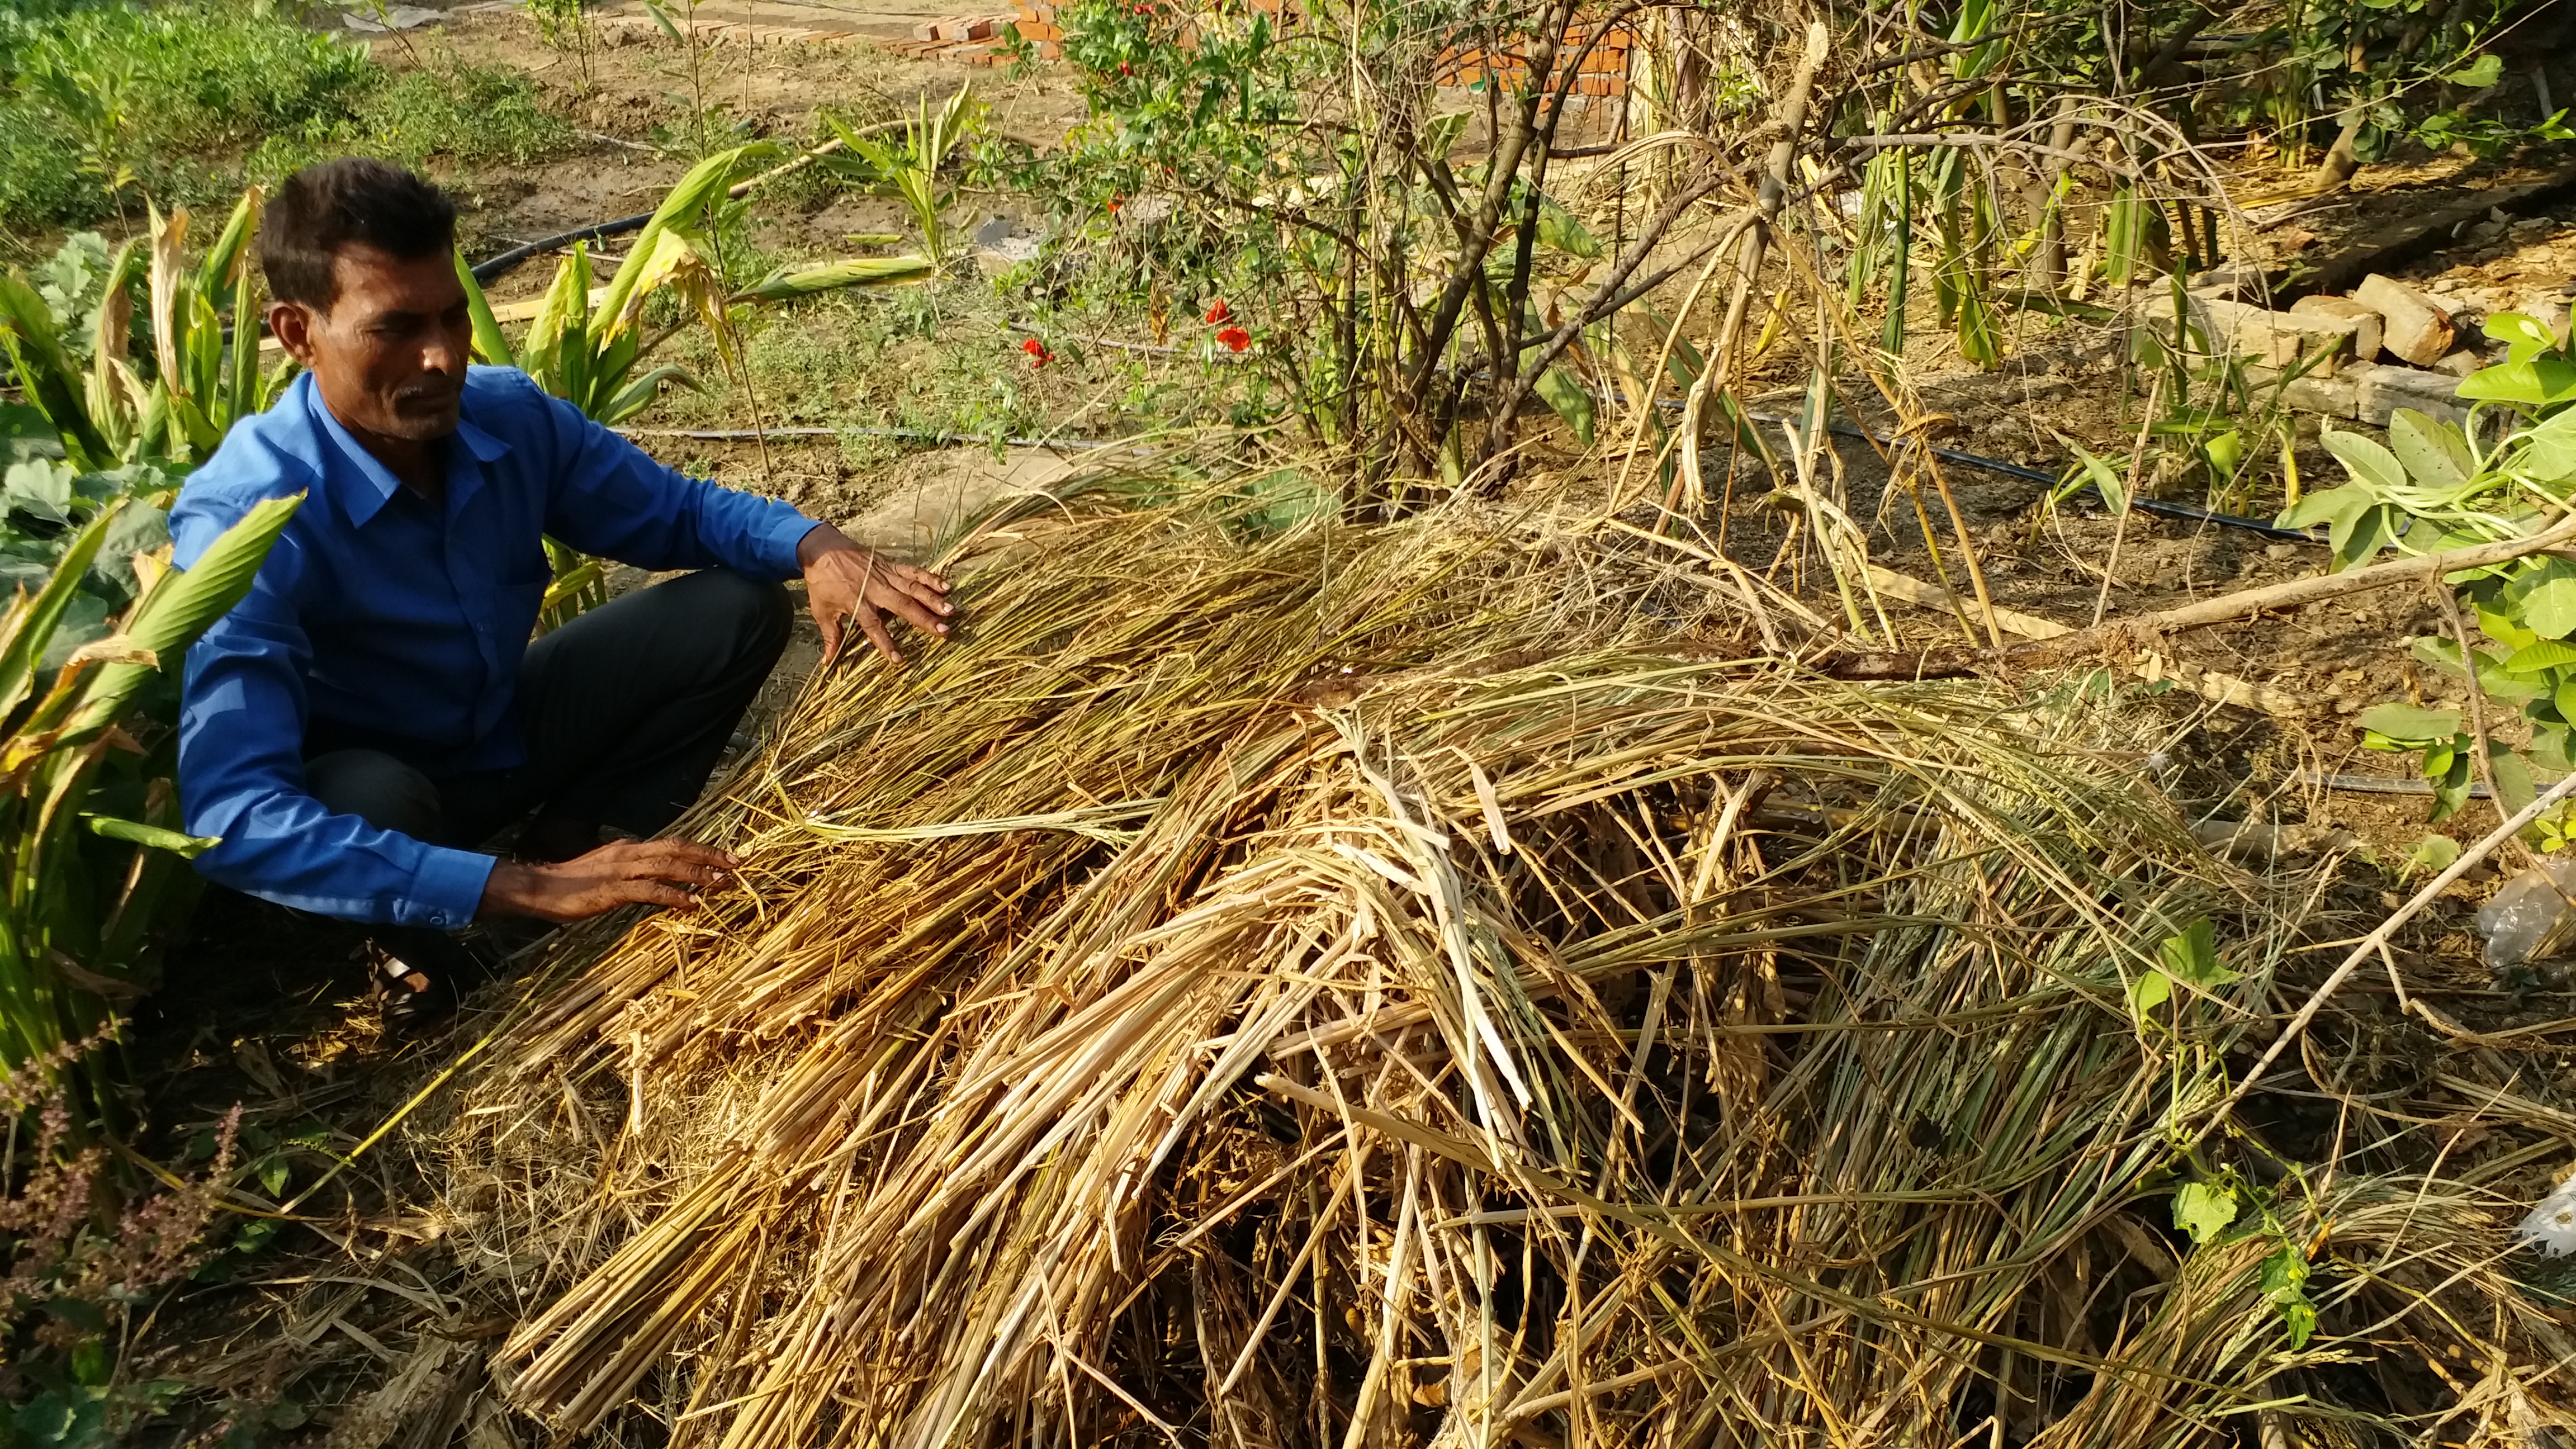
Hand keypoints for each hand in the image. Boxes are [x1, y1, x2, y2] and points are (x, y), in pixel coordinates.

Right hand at [480, 839, 738, 921]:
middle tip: (737, 864)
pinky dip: (673, 895)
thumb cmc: (573, 883)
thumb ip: (632, 869)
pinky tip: (691, 904)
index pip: (673, 844)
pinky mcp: (614, 889)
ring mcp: (622, 870)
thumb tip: (655, 875)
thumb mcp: (608, 869)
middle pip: (678, 850)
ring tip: (723, 883)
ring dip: (698, 875)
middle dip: (709, 856)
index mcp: (630, 847)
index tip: (727, 856)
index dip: (701, 848)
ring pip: (669, 867)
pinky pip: (650, 891)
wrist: (540, 887)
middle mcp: (630, 853)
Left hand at [797, 523, 952, 666]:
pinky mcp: (890, 565)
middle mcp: (875, 589)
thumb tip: (827, 663)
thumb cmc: (822, 582)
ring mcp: (885, 575)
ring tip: (950, 610)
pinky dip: (929, 577)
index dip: (886, 643)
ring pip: (913, 587)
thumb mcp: (822, 611)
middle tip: (944, 631)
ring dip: (932, 599)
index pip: (873, 626)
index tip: (899, 660)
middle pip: (903, 605)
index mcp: (858, 602)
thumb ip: (831, 637)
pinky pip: (912, 571)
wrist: (823, 549)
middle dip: (924, 619)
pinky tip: (945, 586)